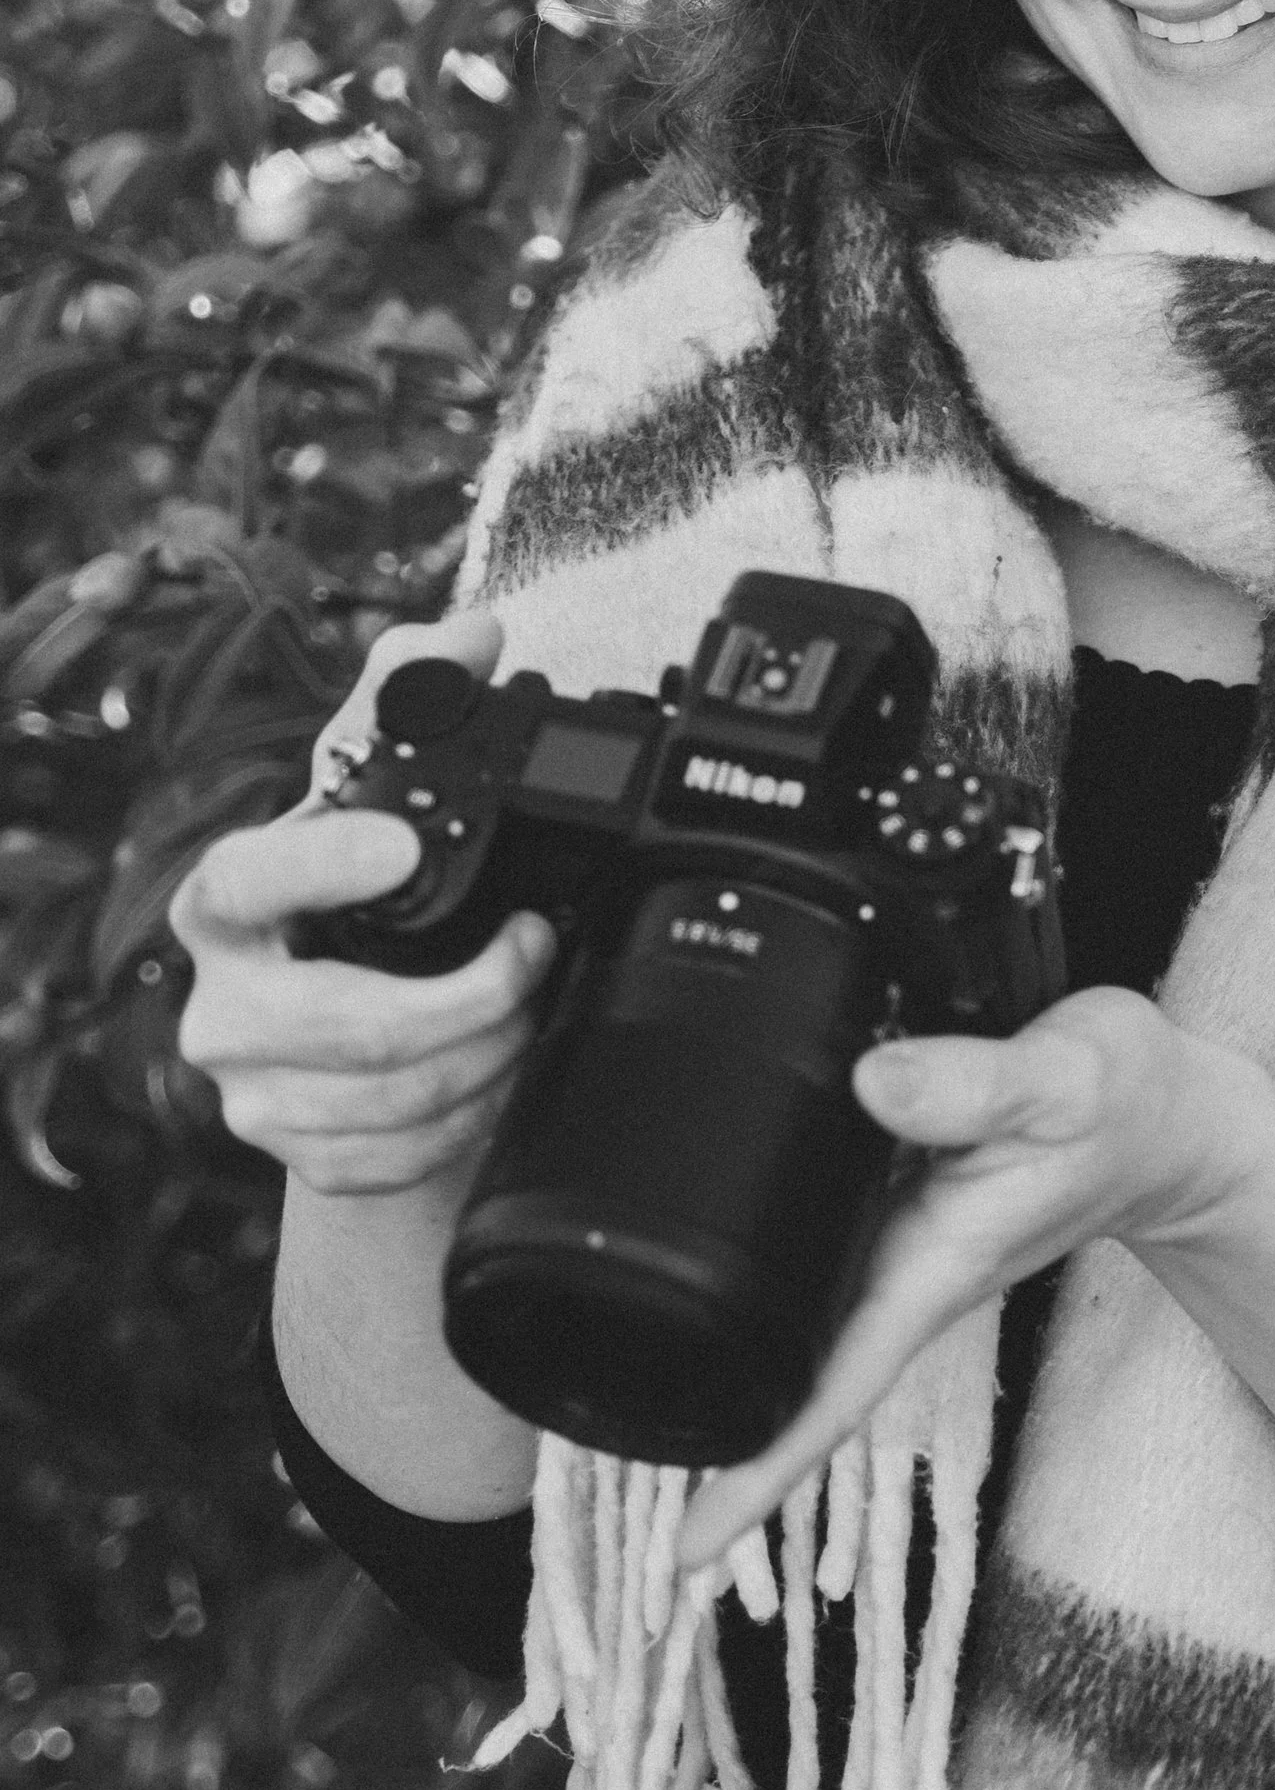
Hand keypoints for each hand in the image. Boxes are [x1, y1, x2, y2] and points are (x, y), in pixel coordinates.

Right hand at [170, 610, 557, 1199]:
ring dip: (488, 1056)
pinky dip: (469, 1117)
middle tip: (535, 949)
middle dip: (471, 996)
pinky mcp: (299, 1155)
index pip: (246, 879)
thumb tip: (472, 634)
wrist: (339, 1040)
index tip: (403, 848)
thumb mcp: (373, 795)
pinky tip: (496, 1077)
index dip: (321, 865)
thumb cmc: (352, 896)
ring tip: (531, 1012)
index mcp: (225, 900)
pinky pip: (398, 1154)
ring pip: (390, 1098)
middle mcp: (223, 1001)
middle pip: (348, 1023)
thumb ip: (412, 698)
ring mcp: (254, 1089)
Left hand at [674, 988, 1274, 1573]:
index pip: (833, 1398)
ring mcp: (899, 1252)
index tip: (688, 1550)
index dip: (760, 1475)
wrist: (1171, 1119)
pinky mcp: (896, 1210)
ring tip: (614, 1387)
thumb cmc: (1130, 1109)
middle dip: (710, 1444)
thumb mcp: (1066, 1083)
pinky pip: (815, 1263)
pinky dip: (753, 1275)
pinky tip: (697, 1265)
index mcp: (935, 1275)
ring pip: (797, 1327)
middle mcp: (904, 1278)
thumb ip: (976, 1085)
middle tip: (591, 1468)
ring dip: (721, 1365)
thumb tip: (873, 1082)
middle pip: (794, 1385)